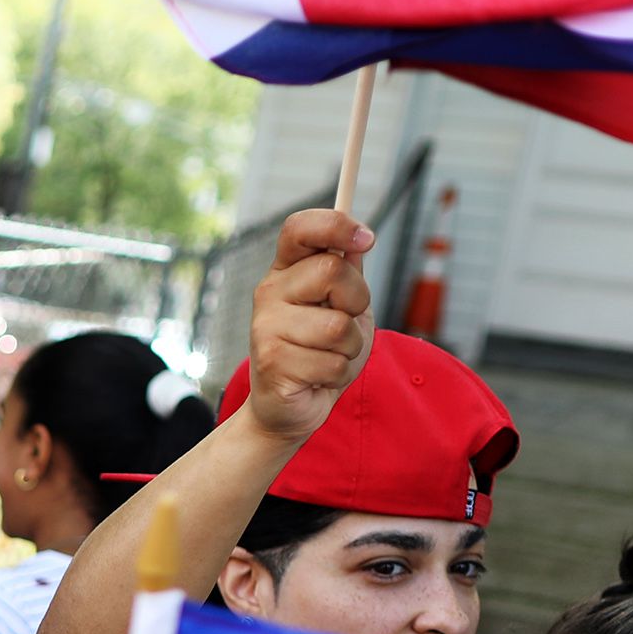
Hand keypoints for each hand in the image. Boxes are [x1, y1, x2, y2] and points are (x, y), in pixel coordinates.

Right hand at [240, 207, 374, 444]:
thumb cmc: (319, 353)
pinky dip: (338, 375)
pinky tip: (318, 379)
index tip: (367, 238)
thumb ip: (348, 274)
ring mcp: (266, 327)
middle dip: (357, 300)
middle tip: (345, 322)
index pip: (299, 228)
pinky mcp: (271, 362)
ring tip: (330, 357)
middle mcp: (269, 292)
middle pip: (332, 270)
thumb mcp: (343, 307)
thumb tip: (360, 238)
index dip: (335, 224)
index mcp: (286, 271)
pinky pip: (332, 363)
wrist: (289, 408)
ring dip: (350, 348)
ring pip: (338, 326)